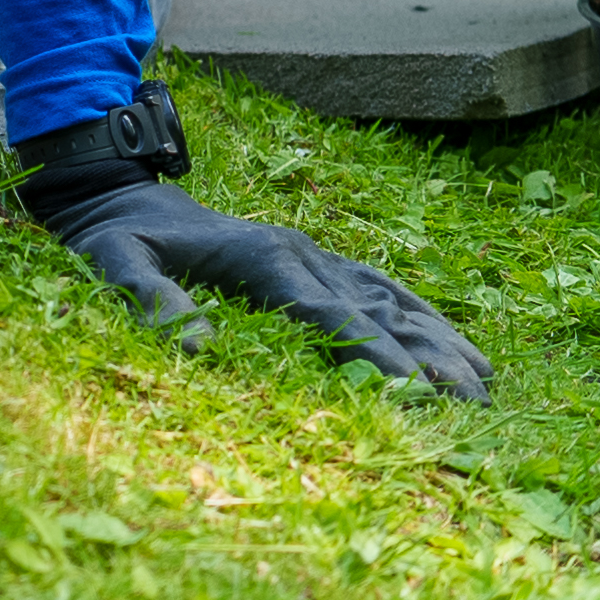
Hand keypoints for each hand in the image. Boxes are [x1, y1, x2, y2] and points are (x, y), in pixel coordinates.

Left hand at [36, 175, 490, 397]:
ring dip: (438, 342)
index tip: (413, 392)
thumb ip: (150, 299)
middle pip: (374, 310)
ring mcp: (315, 255)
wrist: (123, 193)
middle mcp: (301, 253)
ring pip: (391, 301)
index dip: (370, 353)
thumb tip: (196, 348)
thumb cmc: (117, 238)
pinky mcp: (319, 262)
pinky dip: (425, 319)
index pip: (327, 314)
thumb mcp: (115, 264)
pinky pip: (383, 290)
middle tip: (472, 406)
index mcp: (262, 256)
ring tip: (485, 387)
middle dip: (424, 358)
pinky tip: (461, 348)